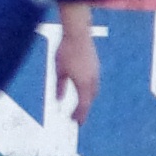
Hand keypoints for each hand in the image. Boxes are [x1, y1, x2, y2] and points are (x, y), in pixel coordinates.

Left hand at [53, 6, 100, 121]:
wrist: (78, 33)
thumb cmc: (66, 50)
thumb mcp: (59, 70)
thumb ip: (59, 86)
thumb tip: (59, 100)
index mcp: (83, 83)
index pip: (83, 104)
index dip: (79, 115)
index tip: (75, 122)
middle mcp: (92, 80)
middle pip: (90, 99)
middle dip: (84, 109)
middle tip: (77, 118)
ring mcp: (96, 72)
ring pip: (94, 91)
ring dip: (88, 100)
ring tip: (81, 106)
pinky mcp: (96, 65)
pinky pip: (94, 82)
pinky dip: (90, 90)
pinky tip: (84, 89)